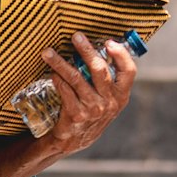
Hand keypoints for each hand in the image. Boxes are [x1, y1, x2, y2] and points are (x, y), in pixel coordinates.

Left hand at [40, 33, 135, 156]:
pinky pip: (64, 89)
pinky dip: (56, 78)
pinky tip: (50, 72)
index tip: (109, 42)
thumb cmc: (92, 110)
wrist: (75, 139)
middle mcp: (109, 102)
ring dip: (60, 62)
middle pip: (99, 69)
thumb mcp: (106, 98)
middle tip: (76, 36)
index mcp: (121, 95)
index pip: (129, 72)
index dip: (121, 55)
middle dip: (86, 50)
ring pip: (76, 77)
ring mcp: (93, 109)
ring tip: (48, 52)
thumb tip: (98, 45)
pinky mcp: (76, 114)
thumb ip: (107, 78)